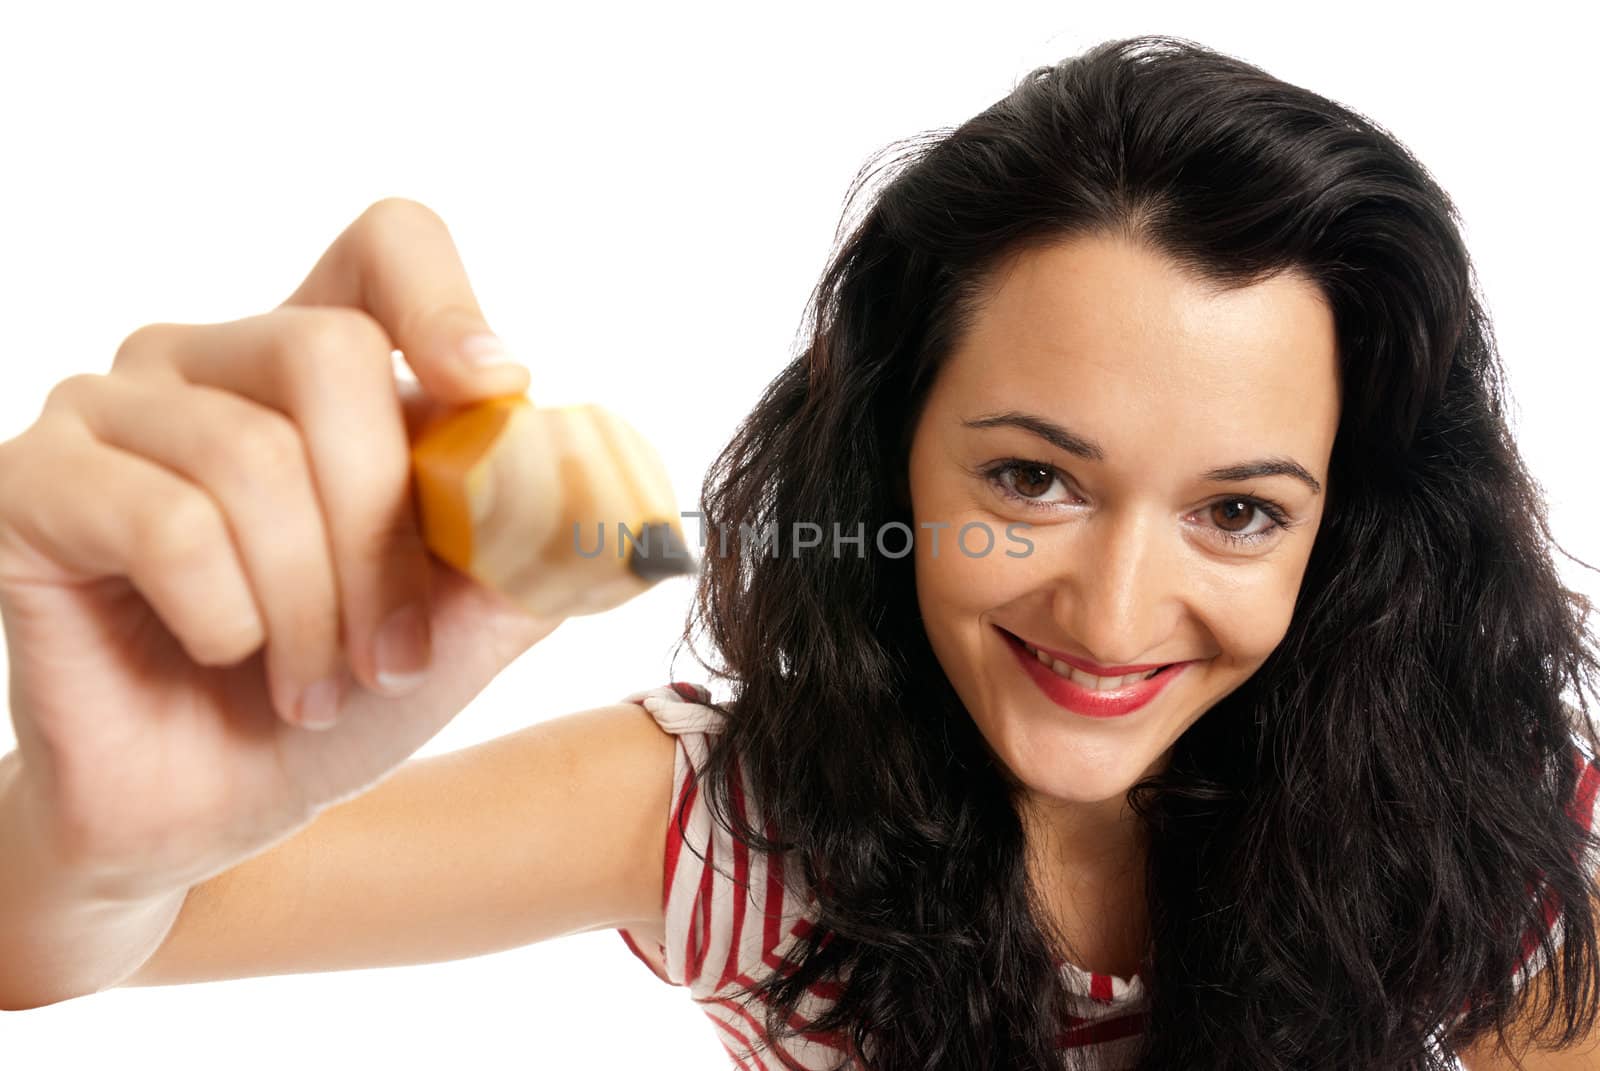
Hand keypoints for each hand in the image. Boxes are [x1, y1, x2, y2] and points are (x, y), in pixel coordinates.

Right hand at [0, 198, 564, 899]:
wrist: (216, 806)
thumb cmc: (340, 694)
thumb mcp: (470, 622)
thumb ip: (542, 550)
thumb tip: (641, 521)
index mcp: (321, 367)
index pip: (385, 245)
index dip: (445, 300)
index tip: (493, 390)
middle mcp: (210, 358)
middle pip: (331, 355)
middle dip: (385, 532)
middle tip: (395, 655)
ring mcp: (111, 409)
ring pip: (252, 454)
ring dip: (316, 602)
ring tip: (318, 686)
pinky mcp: (33, 483)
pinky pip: (164, 519)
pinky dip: (228, 615)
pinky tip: (226, 655)